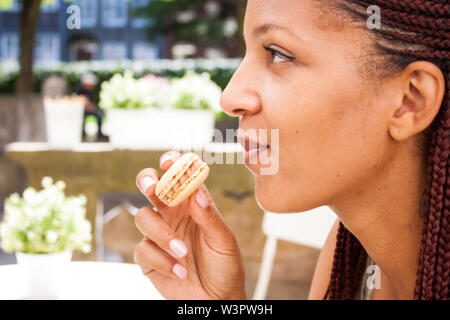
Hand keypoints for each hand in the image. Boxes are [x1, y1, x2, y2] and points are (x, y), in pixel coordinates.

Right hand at [134, 151, 246, 299]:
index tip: (169, 160)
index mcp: (192, 205)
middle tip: (152, 186)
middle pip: (151, 188)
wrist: (217, 300)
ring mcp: (159, 235)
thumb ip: (210, 217)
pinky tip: (179, 270)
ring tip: (183, 251)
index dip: (171, 164)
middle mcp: (172, 215)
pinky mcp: (149, 258)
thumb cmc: (225, 266)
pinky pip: (142, 249)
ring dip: (161, 233)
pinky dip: (161, 259)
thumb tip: (198, 193)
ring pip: (143, 217)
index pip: (178, 178)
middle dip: (147, 181)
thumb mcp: (224, 241)